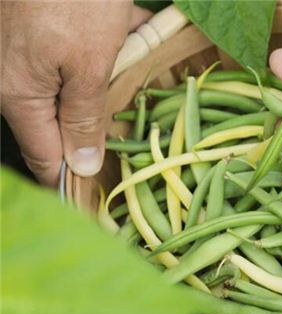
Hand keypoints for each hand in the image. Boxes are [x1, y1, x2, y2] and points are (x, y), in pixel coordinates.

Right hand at [1, 1, 151, 185]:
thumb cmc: (76, 1)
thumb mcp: (88, 66)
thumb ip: (83, 117)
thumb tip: (79, 166)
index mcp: (19, 95)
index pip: (43, 157)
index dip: (72, 178)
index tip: (102, 192)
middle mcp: (15, 79)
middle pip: (62, 122)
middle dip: (101, 121)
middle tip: (133, 120)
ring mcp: (28, 56)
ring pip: (76, 87)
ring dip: (108, 80)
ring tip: (133, 58)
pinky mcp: (44, 36)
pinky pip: (78, 59)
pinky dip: (106, 52)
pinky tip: (130, 30)